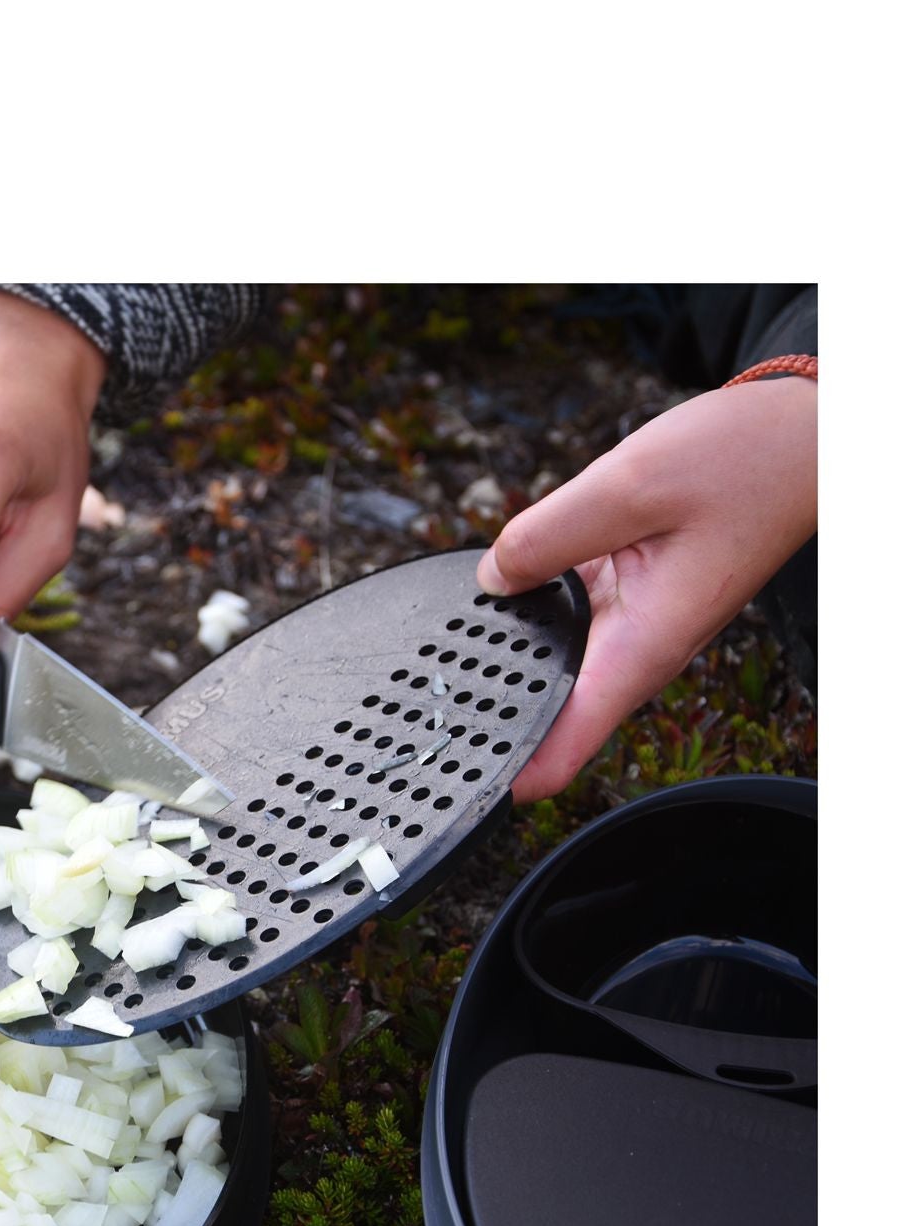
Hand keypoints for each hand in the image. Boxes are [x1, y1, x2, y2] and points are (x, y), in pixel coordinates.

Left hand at [477, 375, 816, 799]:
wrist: (803, 436)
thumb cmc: (744, 462)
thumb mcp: (629, 486)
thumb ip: (546, 537)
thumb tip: (491, 580)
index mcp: (641, 646)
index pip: (564, 746)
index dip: (509, 777)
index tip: (457, 789)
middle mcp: (634, 645)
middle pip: (546, 705)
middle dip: (490, 713)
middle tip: (423, 715)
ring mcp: (630, 620)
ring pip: (550, 652)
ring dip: (505, 653)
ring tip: (437, 659)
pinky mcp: (627, 589)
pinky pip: (564, 609)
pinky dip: (530, 603)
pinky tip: (494, 587)